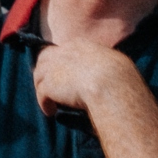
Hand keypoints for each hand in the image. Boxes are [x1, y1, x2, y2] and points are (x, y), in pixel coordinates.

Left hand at [28, 39, 144, 118]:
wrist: (110, 84)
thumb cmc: (119, 76)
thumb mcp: (113, 62)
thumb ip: (104, 64)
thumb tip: (110, 70)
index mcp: (79, 45)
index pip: (61, 50)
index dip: (58, 62)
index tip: (61, 73)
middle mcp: (63, 53)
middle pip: (44, 59)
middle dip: (44, 72)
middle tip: (48, 86)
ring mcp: (53, 68)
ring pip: (38, 76)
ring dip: (43, 88)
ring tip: (50, 101)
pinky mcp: (48, 85)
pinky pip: (41, 94)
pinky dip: (44, 104)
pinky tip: (50, 112)